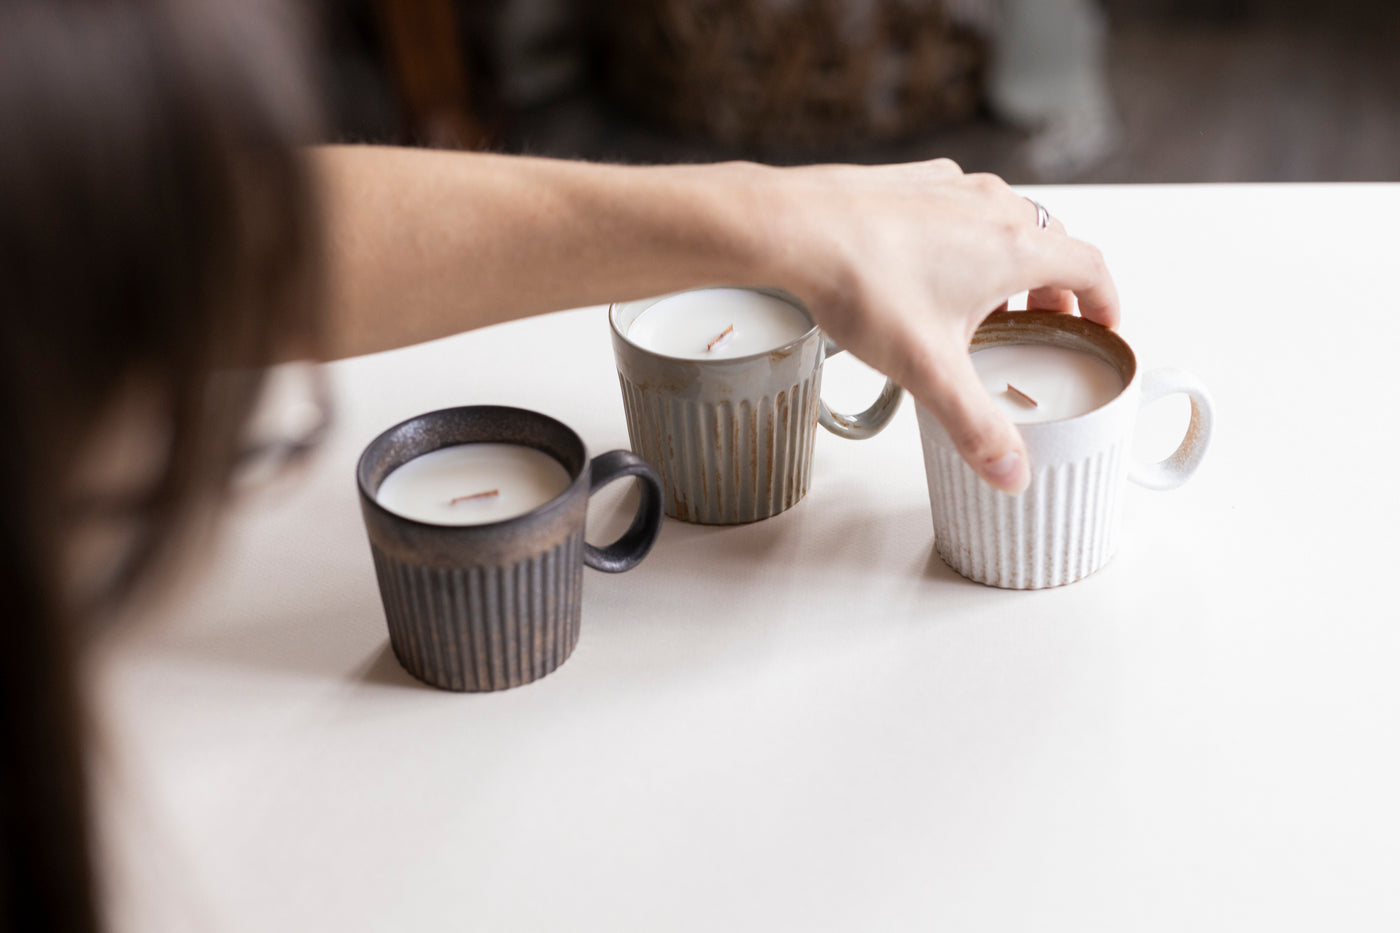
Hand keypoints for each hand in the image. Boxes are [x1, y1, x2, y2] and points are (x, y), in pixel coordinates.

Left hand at [761, 158, 1119, 492]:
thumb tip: (1012, 472)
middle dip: (1056, 287)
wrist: (795, 227)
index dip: (1105, 300)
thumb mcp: (927, 368)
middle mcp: (992, 207)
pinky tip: (933, 268)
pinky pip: (959, 207)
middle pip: (1051, 243)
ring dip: (1011, 259)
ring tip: (988, 302)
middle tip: (1042, 324)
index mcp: (1015, 247)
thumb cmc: (862, 283)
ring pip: (1005, 220)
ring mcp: (950, 188)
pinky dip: (966, 236)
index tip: (1102, 325)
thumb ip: (974, 425)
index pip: (1090, 266)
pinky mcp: (913, 182)